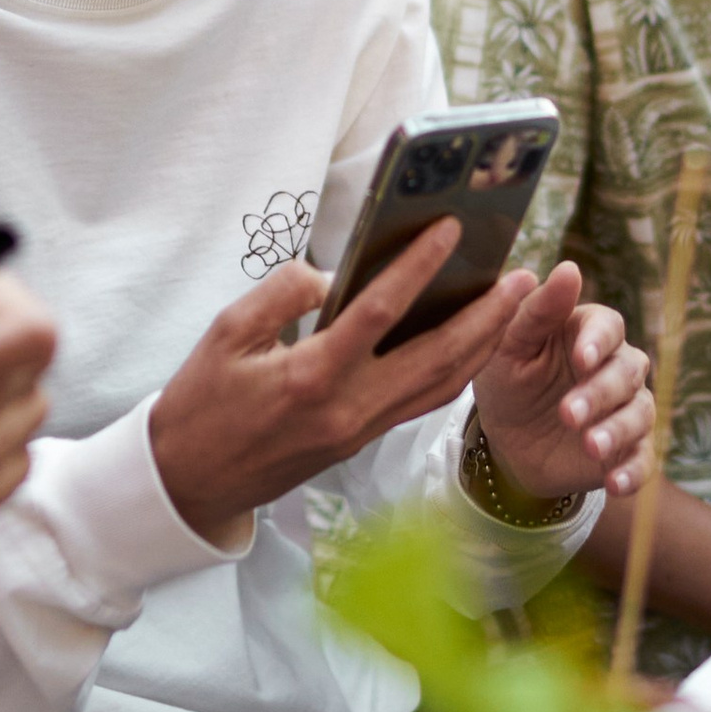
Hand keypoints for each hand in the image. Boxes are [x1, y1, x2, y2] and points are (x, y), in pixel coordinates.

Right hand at [147, 220, 532, 545]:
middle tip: (521, 278)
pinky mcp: (360, 443)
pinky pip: (420, 404)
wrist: (189, 480)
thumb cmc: (201, 403)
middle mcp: (347, 409)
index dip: (419, 268)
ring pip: (439, 387)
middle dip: (486, 316)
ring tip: (511, 306)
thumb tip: (329, 277)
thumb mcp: (225, 333)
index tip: (450, 231)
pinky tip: (470, 345)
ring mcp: (359, 431)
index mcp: (311, 377)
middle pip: (437, 358)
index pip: (380, 313)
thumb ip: (280, 295)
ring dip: (482, 346)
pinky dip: (454, 372)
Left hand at [471, 267, 653, 504]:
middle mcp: (615, 366)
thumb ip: (535, 310)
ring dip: (617, 430)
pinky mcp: (627, 450)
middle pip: (627, 371)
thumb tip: (568, 269)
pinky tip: (614, 483)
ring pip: (639, 414)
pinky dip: (633, 472)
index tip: (579, 359)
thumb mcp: (507, 347)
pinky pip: (643, 460)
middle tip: (568, 414)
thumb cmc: (508, 378)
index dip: (597, 342)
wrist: (506, 440)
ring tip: (590, 445)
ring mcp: (626, 409)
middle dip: (600, 393)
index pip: (608, 326)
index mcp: (587, 332)